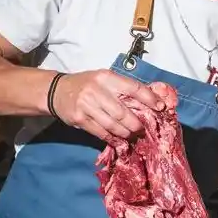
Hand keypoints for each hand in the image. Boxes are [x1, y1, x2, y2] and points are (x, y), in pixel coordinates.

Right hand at [51, 70, 166, 141]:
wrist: (57, 91)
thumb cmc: (88, 85)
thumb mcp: (105, 79)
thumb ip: (124, 88)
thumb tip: (151, 99)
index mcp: (107, 77)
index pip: (133, 88)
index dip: (149, 99)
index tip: (160, 107)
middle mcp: (97, 90)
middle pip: (123, 112)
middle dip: (136, 124)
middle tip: (142, 129)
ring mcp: (86, 105)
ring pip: (113, 125)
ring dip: (125, 133)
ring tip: (132, 135)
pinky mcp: (80, 119)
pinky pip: (101, 132)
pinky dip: (112, 138)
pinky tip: (118, 140)